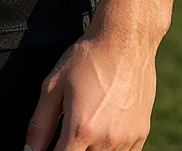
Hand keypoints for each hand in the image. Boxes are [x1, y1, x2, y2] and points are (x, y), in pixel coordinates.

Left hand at [24, 28, 156, 150]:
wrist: (125, 41)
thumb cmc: (88, 58)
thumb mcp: (54, 85)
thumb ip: (40, 124)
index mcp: (81, 128)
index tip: (55, 143)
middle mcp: (106, 140)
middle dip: (72, 148)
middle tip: (70, 127)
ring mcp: (126, 139)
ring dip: (91, 149)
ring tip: (88, 122)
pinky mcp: (141, 134)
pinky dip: (109, 148)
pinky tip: (104, 127)